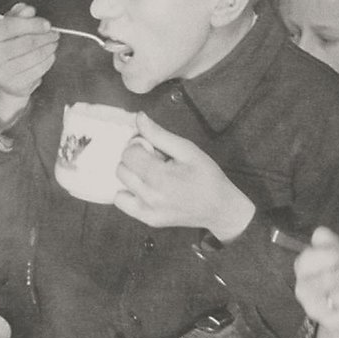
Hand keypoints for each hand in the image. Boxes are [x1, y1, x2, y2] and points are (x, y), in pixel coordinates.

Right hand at [0, 4, 58, 123]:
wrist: (3, 79)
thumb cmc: (8, 47)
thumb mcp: (9, 28)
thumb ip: (18, 15)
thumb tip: (28, 10)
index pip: (10, 26)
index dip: (32, 24)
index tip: (47, 24)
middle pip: (25, 42)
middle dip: (45, 37)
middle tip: (55, 34)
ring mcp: (1, 73)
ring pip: (34, 57)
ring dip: (49, 48)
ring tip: (54, 43)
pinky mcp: (14, 85)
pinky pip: (37, 70)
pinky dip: (48, 61)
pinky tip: (50, 56)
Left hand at [114, 112, 255, 238]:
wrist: (220, 208)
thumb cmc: (207, 176)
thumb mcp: (187, 149)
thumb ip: (159, 134)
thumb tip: (139, 117)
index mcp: (161, 177)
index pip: (129, 154)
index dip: (139, 146)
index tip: (153, 148)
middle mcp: (150, 197)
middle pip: (122, 169)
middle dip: (134, 160)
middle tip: (155, 162)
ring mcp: (147, 211)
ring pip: (119, 185)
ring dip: (131, 176)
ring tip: (152, 176)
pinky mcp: (148, 220)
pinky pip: (122, 202)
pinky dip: (129, 193)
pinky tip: (146, 188)